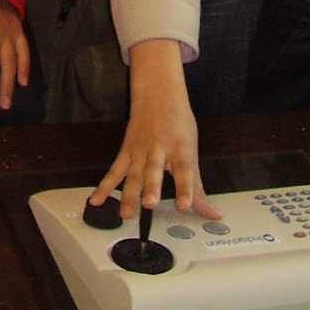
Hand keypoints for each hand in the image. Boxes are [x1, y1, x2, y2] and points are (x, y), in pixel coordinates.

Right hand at [89, 38, 220, 220]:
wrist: (157, 94)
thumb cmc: (178, 124)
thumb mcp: (192, 151)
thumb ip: (197, 187)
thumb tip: (213, 215)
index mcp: (179, 149)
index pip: (184, 170)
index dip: (185, 188)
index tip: (185, 205)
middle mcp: (158, 150)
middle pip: (153, 171)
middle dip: (151, 188)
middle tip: (150, 203)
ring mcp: (139, 151)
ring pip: (133, 173)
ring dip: (129, 193)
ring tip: (126, 213)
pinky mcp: (126, 151)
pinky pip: (115, 171)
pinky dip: (105, 186)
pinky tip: (96, 200)